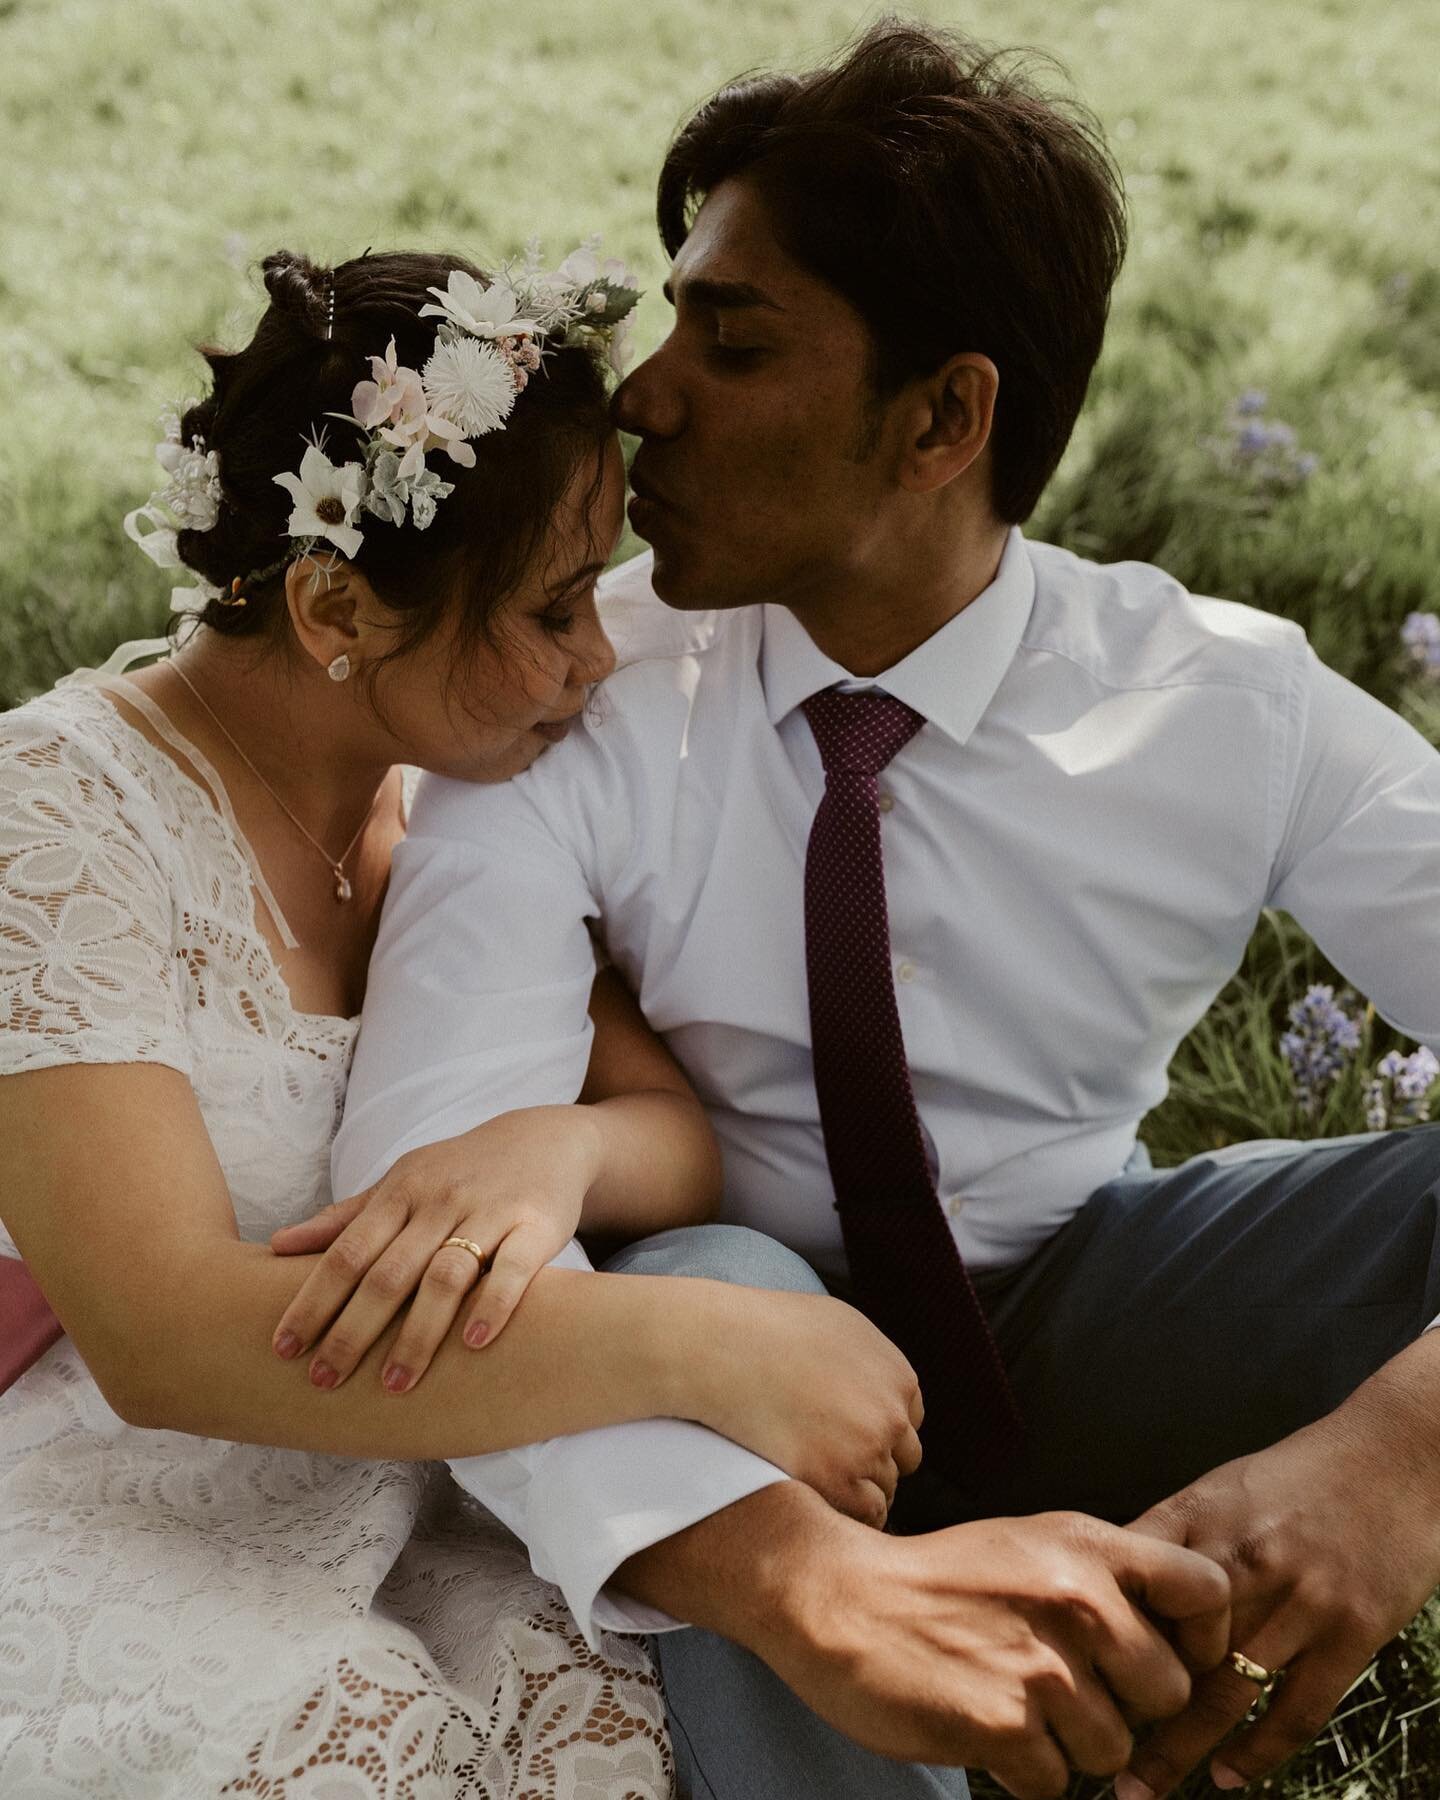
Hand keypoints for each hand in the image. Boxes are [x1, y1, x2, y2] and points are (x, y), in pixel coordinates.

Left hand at [269, 1106, 601, 1392]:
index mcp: (401, 1193)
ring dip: (416, 1334)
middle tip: (323, 1381)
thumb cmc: (460, 1171)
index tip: (284, 1349)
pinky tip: (472, 1343)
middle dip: (352, 1331)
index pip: (347, 1253)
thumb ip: (345, 1218)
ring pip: (446, 1276)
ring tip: (393, 1385)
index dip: (314, 1301)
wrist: (545, 1140)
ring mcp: (489, 1212)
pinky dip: (492, 1305)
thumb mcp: (402, 1183)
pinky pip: (515, 1268)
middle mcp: (440, 1201)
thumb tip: (276, 1246)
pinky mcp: (536, 1224)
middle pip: (389, 1272)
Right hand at [685, 1286, 924, 1524]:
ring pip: (885, 1487)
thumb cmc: (770, 1329)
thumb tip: (879, 1383)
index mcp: (897, 1375)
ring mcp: (867, 1450)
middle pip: (904, 1456)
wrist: (726, 1350)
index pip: (908, 1420)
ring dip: (859, 1486)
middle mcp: (891, 1414)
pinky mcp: (836, 1481)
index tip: (850, 1432)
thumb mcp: (839, 1324)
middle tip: (836, 1458)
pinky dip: (851, 1512)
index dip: (879, 1428)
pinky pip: (867, 1513)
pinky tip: (825, 1500)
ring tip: (819, 1478)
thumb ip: (871, 1359)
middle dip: (876, 1458)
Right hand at [752, 1502, 1229, 1797]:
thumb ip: (1097, 1581)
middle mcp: (1077, 1600)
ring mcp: (1043, 1665)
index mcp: (1086, 1546)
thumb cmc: (933, 1579)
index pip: (1206, 1590)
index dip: (1204, 1637)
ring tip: (1013, 1703)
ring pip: (1112, 1751)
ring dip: (1068, 1745)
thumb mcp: (1026, 1545)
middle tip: (1064, 1690)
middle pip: (1168, 1694)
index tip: (1170, 1655)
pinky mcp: (1005, 1724)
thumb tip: (1167, 1642)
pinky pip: (1054, 1785)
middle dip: (1123, 1708)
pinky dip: (1022, 1772)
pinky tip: (983, 1726)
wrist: (836, 1598)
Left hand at [1117, 1395, 1439, 1797]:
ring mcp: (1299, 1601)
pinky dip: (1261, 1751)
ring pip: (1227, 1691)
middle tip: (1094, 1758)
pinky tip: (1229, 1777)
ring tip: (1141, 1788)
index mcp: (1199, 1520)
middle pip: (1171, 1651)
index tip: (1064, 1681)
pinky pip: (1299, 1708)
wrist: (1392, 1459)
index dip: (1094, 1636)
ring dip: (1181, 1749)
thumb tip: (1111, 1586)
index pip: (1130, 1586)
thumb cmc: (1297, 1475)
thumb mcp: (1219, 1489)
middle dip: (1128, 1710)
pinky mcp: (1351, 1633)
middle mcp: (1242, 1562)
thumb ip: (1169, 1540)